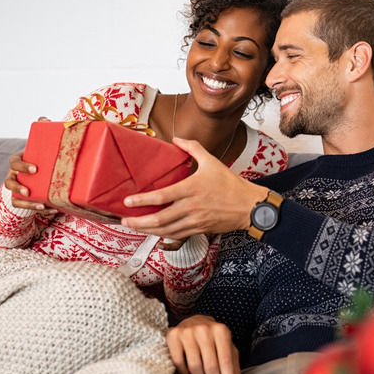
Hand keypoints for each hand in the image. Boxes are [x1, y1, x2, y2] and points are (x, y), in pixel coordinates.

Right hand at [5, 151, 54, 213]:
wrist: (37, 169)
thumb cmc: (39, 159)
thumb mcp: (40, 153)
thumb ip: (47, 151)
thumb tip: (65, 145)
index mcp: (16, 163)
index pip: (15, 163)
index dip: (23, 167)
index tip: (35, 169)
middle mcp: (13, 176)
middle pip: (8, 183)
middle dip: (18, 188)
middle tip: (27, 192)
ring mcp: (16, 189)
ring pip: (15, 199)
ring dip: (28, 204)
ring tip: (41, 206)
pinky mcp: (21, 199)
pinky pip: (27, 207)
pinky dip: (41, 209)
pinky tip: (53, 209)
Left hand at [121, 137, 268, 238]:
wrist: (249, 207)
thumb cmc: (231, 185)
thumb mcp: (212, 161)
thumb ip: (193, 148)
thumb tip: (177, 138)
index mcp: (192, 189)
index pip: (161, 197)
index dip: (142, 200)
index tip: (128, 201)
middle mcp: (191, 207)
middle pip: (159, 219)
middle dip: (138, 221)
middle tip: (124, 220)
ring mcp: (195, 221)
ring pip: (165, 230)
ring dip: (147, 230)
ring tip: (134, 226)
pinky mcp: (199, 229)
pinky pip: (176, 235)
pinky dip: (162, 235)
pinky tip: (154, 232)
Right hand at [166, 315, 244, 373]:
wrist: (194, 322)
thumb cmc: (213, 339)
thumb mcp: (227, 349)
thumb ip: (234, 368)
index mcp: (221, 331)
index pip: (226, 360)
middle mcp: (204, 329)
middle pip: (210, 366)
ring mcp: (187, 332)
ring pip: (194, 366)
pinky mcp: (173, 336)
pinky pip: (179, 363)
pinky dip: (185, 372)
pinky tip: (189, 371)